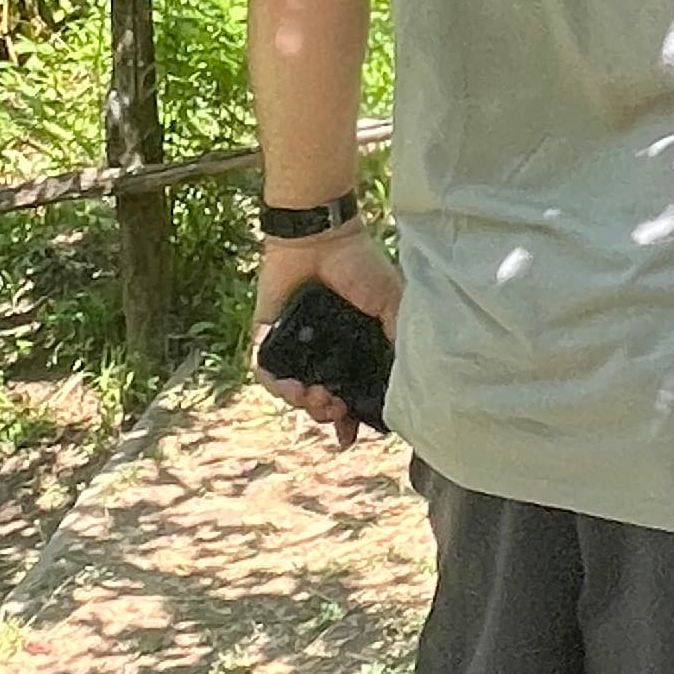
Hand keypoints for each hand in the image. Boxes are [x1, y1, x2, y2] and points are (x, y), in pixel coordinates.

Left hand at [252, 223, 401, 445]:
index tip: (350, 436)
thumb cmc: (361, 266)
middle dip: (327, 413)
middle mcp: (324, 352)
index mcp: (354, 348)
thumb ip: (399, 338)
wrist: (321, 237)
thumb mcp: (392, 304)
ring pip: (292, 392)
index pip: (352, 394)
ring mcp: (295, 346)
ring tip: (311, 396)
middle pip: (321, 401)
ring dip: (301, 403)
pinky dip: (274, 384)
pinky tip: (289, 386)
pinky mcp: (267, 336)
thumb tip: (408, 380)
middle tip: (333, 405)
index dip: (351, 419)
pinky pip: (264, 371)